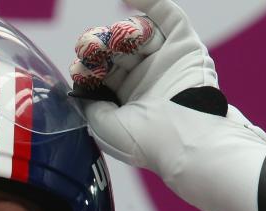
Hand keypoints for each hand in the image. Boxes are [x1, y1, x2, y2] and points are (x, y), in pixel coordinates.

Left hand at [71, 0, 265, 210]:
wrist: (181, 139)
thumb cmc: (144, 141)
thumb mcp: (104, 126)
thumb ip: (91, 104)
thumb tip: (81, 89)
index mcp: (128, 97)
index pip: (104, 69)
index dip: (89, 64)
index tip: (79, 65)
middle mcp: (147, 76)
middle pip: (118, 48)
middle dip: (102, 45)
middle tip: (91, 47)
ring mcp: (166, 59)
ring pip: (139, 32)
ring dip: (122, 32)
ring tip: (115, 41)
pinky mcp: (185, 46)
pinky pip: (168, 15)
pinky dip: (150, 1)